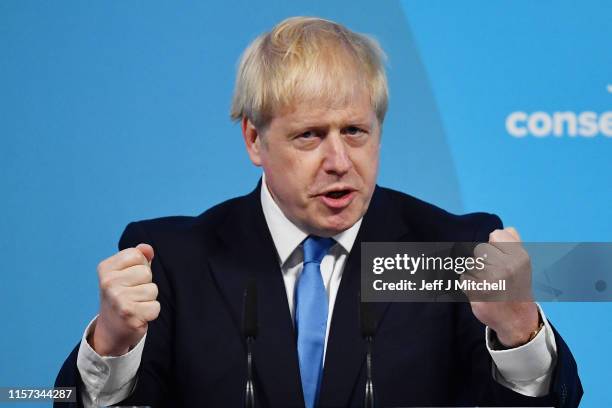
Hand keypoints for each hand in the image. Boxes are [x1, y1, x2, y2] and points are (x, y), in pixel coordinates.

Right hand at [89, 244, 159, 355]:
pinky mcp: (129, 315)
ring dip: (149, 298)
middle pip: (146, 272)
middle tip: (133, 294)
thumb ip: (139, 257)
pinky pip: (155, 307)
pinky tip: (138, 315)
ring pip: (152, 289)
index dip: (140, 266)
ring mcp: (117, 299)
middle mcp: (108, 283)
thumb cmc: (123, 295)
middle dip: (145, 283)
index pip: (137, 255)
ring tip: (135, 304)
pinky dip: (151, 312)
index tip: (129, 278)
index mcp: (105, 268)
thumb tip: (148, 249)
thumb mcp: (126, 272)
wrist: (112, 328)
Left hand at [462, 227, 539, 347]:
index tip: (502, 259)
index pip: (495, 235)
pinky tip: (482, 293)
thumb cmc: (516, 285)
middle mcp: (507, 268)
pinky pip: (464, 278)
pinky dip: (469, 285)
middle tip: (495, 275)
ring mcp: (492, 281)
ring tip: (489, 284)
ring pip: (471, 263)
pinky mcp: (478, 293)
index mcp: (520, 257)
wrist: (517, 318)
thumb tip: (503, 229)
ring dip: (475, 273)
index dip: (496, 246)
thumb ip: (513, 242)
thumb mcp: (522, 262)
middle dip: (484, 260)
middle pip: (480, 249)